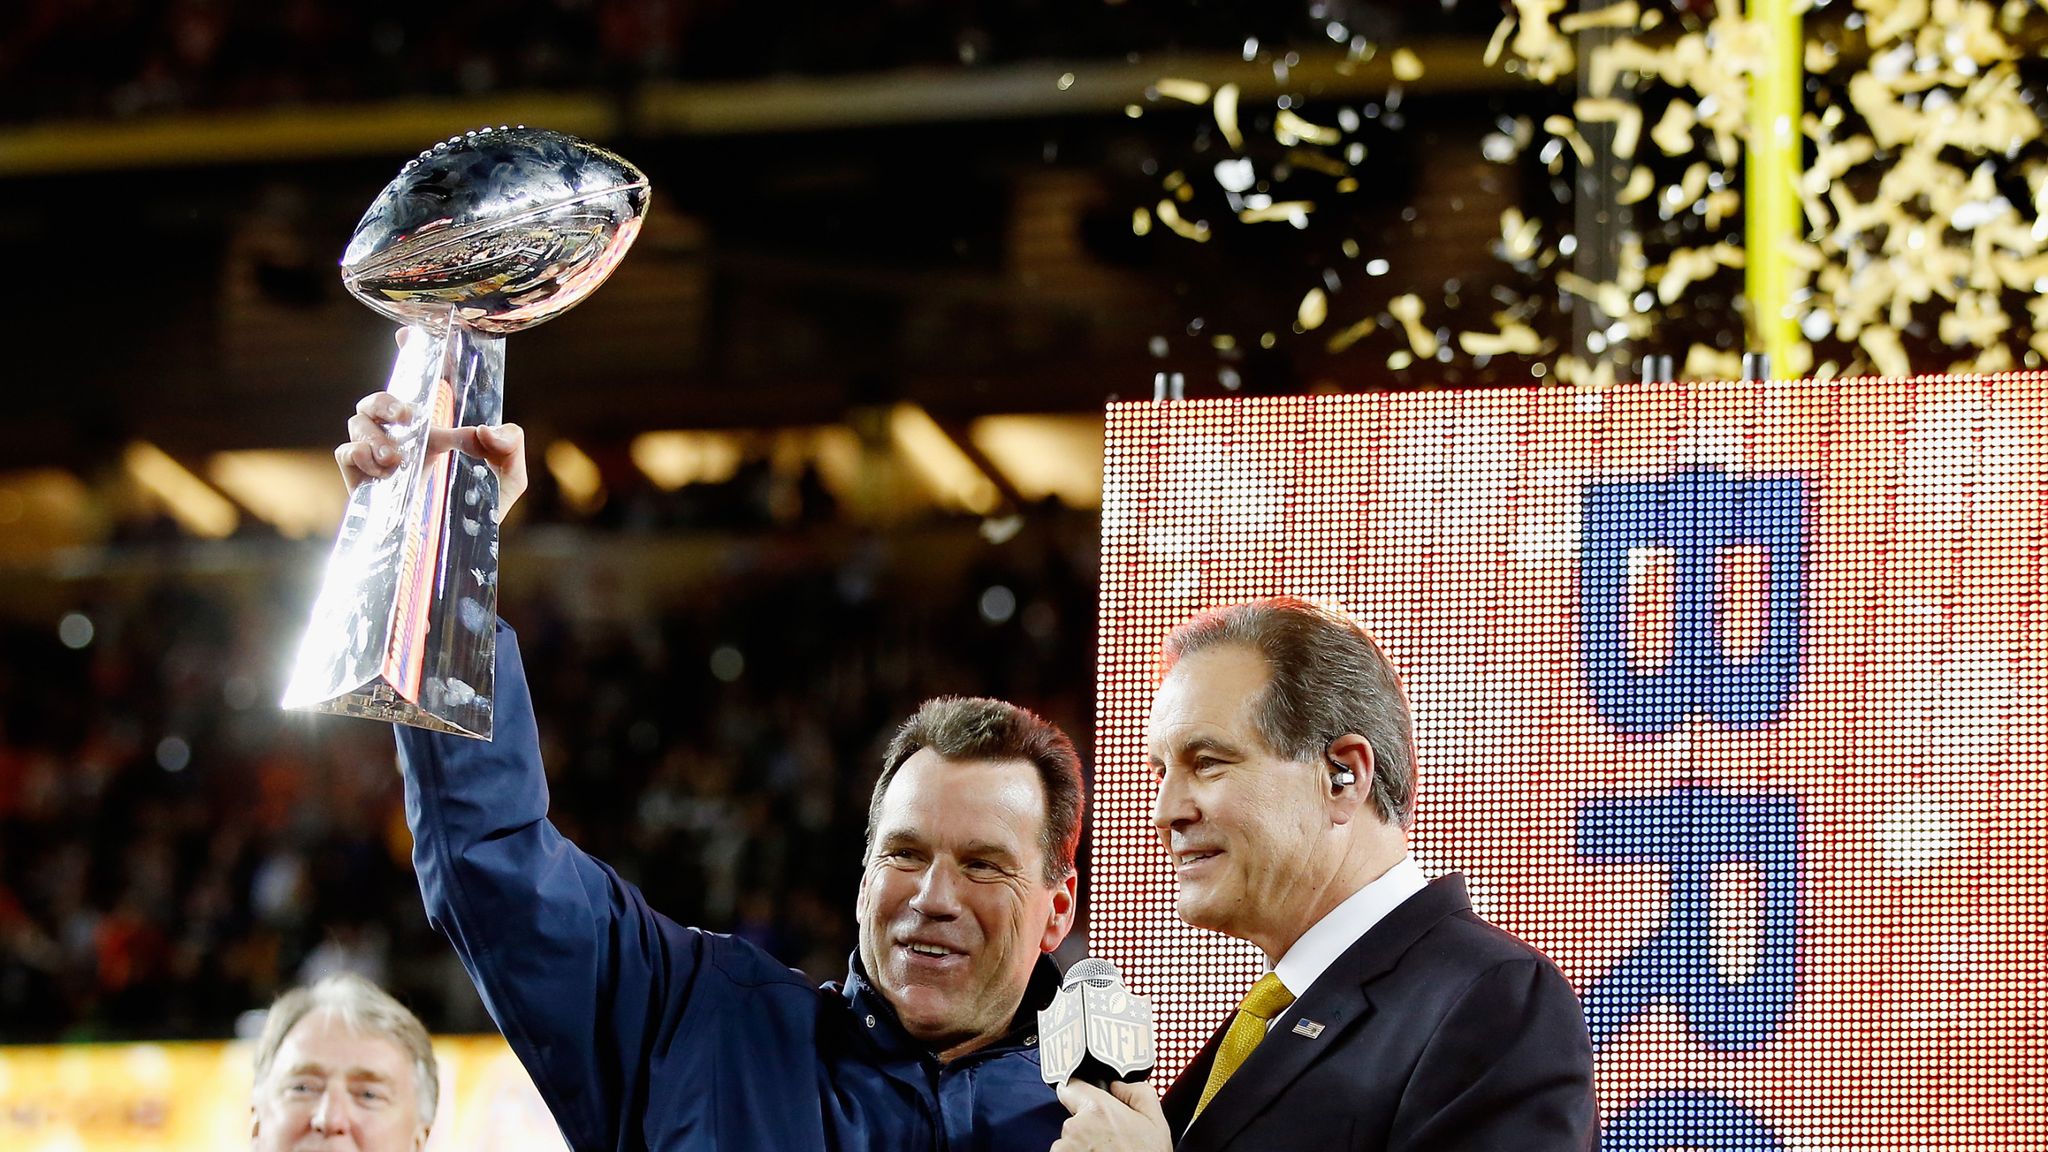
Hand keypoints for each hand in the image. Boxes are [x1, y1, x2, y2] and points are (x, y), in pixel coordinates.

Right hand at [335, 336, 528, 517]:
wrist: (457, 554)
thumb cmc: (482, 511)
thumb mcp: (509, 478)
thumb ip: (510, 448)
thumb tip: (486, 429)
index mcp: (439, 426)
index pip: (422, 382)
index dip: (413, 353)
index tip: (406, 335)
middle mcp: (407, 437)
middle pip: (379, 400)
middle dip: (386, 401)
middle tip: (406, 417)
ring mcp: (382, 459)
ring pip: (358, 421)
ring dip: (374, 432)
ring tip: (397, 458)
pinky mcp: (363, 482)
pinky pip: (346, 453)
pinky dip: (359, 454)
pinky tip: (383, 470)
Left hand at [1051, 1079, 1172, 1151]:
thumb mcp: (1156, 1122)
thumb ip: (1138, 1092)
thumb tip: (1119, 1085)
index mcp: (1098, 1110)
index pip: (1072, 1087)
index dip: (1081, 1093)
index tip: (1085, 1100)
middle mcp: (1076, 1127)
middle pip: (1074, 1119)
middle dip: (1088, 1127)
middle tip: (1110, 1140)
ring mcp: (1065, 1148)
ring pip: (1068, 1141)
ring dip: (1081, 1146)